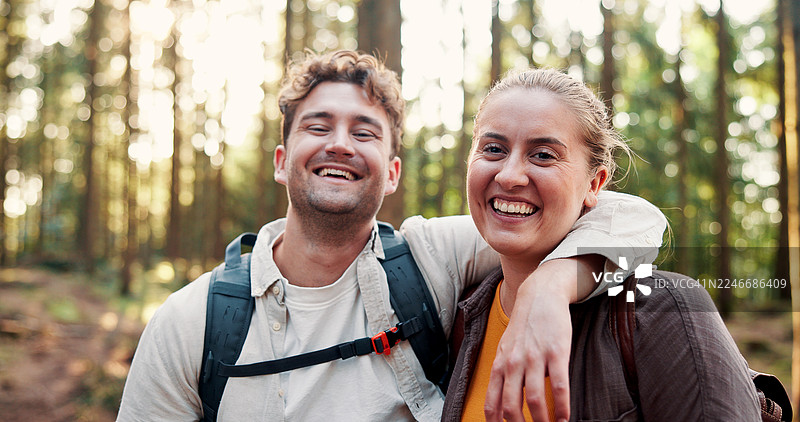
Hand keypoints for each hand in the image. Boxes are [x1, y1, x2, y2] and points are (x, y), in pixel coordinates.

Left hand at [484, 256, 601, 421]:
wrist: (540, 296)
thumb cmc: (523, 327)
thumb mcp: (505, 349)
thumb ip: (503, 374)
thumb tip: (502, 403)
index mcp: (500, 365)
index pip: (492, 403)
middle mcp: (513, 363)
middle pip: (511, 407)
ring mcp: (534, 358)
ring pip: (534, 400)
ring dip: (543, 421)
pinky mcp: (556, 352)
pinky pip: (559, 386)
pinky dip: (562, 407)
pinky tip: (565, 417)